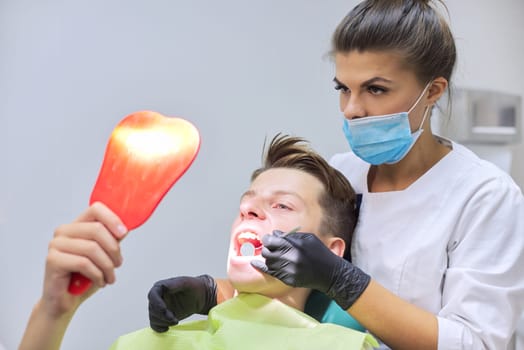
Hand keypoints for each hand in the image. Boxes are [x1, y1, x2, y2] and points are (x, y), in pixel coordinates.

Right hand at [43, 202, 126, 316]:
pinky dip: (97, 275)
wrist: (65, 302)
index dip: (113, 219)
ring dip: (107, 266)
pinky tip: (99, 281)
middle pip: (97, 229)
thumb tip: (124, 228)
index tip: (123, 233)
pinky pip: (83, 263)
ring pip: (92, 248)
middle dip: (114, 250)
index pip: (96, 209)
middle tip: (118, 264)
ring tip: (109, 277)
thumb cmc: (83, 278)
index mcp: (76, 225)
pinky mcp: (53, 260)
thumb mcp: (104, 255)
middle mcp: (64, 231)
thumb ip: (112, 239)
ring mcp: (56, 245)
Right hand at [148, 274, 216, 331]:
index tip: (164, 309)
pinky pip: (155, 324)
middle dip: (162, 315)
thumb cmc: (194, 287)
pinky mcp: (163, 317)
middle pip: (152, 309)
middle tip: (174, 318)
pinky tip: (168, 328)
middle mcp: (158, 297)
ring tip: (175, 321)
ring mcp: (159, 308)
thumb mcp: (186, 283)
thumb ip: (175, 284)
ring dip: (163, 322)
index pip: (152, 295)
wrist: (201, 296)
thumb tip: (165, 287)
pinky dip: (160, 328)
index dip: (156, 303)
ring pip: (153, 318)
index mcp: (160, 287)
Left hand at [250, 230, 369, 309]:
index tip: (268, 238)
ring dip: (268, 257)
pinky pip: (271, 273)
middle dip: (267, 248)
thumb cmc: (319, 252)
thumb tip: (274, 234)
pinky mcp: (288, 280)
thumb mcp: (308, 238)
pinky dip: (263, 267)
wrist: (330, 273)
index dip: (267, 239)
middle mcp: (290, 259)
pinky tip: (255, 263)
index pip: (271, 241)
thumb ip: (290, 236)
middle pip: (267, 252)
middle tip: (270, 246)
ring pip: (268, 262)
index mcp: (295, 246)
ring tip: (273, 254)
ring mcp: (289, 271)